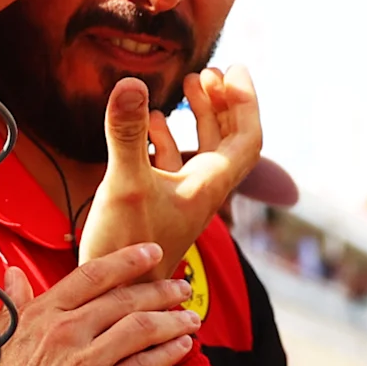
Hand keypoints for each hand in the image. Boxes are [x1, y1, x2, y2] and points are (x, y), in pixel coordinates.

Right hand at [0, 246, 199, 365]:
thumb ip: (13, 305)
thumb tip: (15, 275)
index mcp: (40, 316)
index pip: (92, 275)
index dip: (128, 260)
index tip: (150, 253)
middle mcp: (66, 333)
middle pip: (125, 299)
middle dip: (160, 290)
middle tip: (180, 287)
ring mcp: (88, 364)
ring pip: (143, 328)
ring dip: (173, 319)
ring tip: (189, 316)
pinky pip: (147, 365)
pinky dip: (170, 353)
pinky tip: (182, 347)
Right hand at [77, 67, 261, 270]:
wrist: (119, 296)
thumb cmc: (128, 249)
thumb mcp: (126, 185)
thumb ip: (127, 134)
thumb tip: (131, 82)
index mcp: (208, 185)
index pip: (247, 136)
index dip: (245, 100)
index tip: (232, 68)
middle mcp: (202, 191)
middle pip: (230, 140)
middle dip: (224, 103)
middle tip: (210, 71)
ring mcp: (182, 200)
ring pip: (204, 151)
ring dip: (200, 118)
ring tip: (186, 86)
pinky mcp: (160, 208)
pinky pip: (175, 166)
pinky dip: (168, 140)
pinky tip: (150, 124)